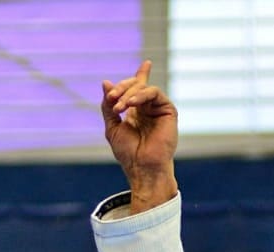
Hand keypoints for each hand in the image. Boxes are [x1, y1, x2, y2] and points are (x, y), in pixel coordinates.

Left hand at [101, 61, 178, 212]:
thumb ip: (108, 106)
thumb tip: (105, 82)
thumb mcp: (112, 127)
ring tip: (119, 107)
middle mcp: (148, 108)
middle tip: (111, 98)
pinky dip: (140, 95)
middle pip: (136, 85)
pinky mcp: (168, 110)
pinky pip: (154, 93)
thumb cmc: (127, 152)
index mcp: (136, 112)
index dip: (140, 75)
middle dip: (122, 88)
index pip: (137, 89)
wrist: (142, 167)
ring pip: (144, 88)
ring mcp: (158, 108)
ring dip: (128, 94)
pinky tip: (130, 104)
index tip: (145, 63)